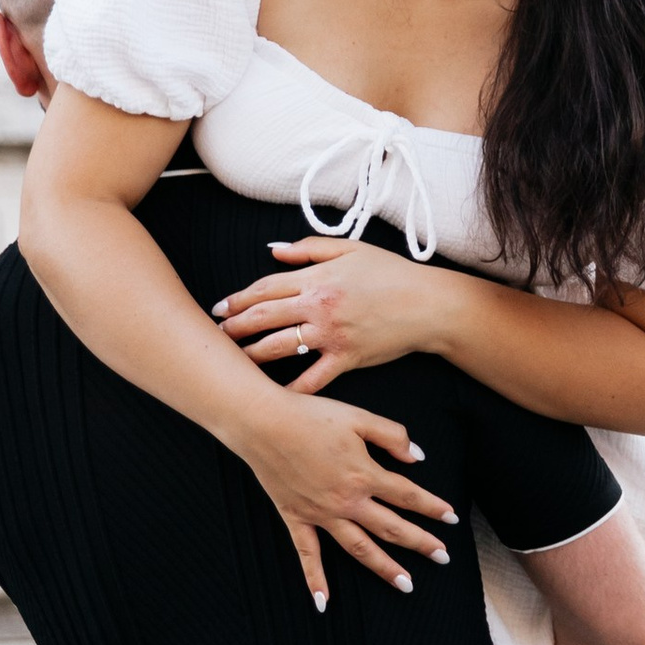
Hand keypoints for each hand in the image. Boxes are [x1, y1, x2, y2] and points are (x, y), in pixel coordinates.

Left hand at [211, 238, 444, 395]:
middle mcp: (319, 306)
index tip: (220, 308)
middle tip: (215, 335)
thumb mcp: (351, 249)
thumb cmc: (392, 274)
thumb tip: (274, 251)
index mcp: (317, 277)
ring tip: (232, 361)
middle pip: (263, 316)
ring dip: (251, 353)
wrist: (428, 304)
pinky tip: (274, 396)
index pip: (266, 287)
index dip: (238, 298)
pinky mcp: (346, 358)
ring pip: (279, 346)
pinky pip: (313, 378)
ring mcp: (331, 334)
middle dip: (234, 326)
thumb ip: (309, 247)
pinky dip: (292, 389)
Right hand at [227, 382, 460, 604]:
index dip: (432, 507)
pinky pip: (307, 554)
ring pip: (360, 548)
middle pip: (391, 528)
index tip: (452, 518)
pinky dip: (315, 579)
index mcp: (364, 474)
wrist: (262, 422)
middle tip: (443, 557)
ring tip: (407, 585)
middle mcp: (346, 501)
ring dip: (385, 568)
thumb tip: (418, 457)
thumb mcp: (358, 416)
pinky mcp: (296, 518)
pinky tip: (324, 602)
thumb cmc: (310, 414)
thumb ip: (392, 435)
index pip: (407, 495)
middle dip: (420, 543)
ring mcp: (320, 514)